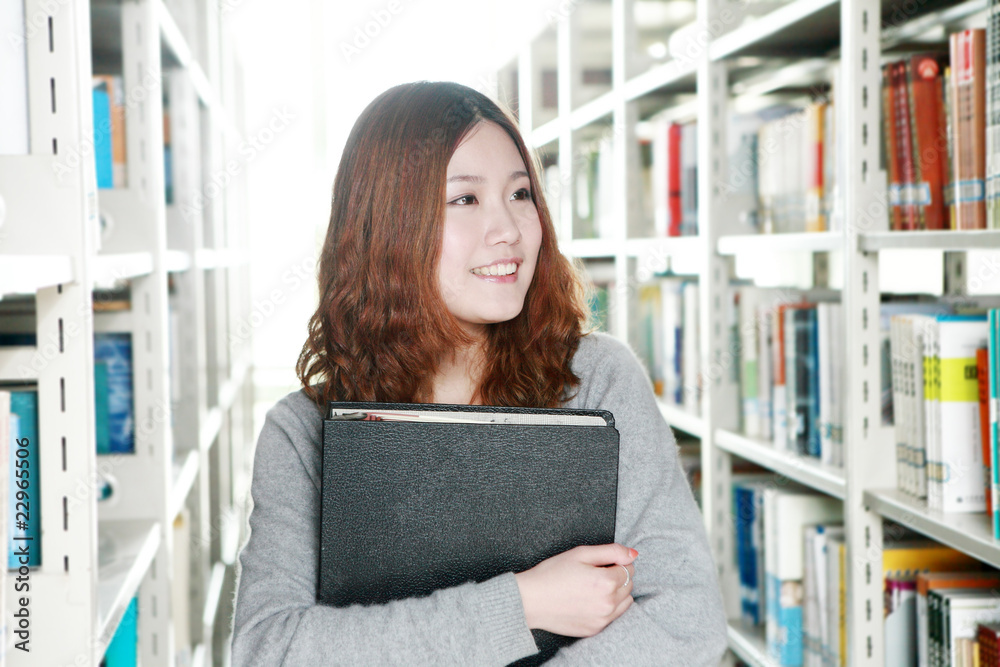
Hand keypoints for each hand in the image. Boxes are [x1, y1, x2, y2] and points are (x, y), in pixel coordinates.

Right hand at [514, 543, 636, 637]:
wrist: (530, 600)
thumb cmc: (552, 573)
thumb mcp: (580, 553)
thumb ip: (611, 551)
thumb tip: (633, 554)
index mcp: (606, 581)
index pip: (628, 568)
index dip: (616, 562)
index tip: (601, 562)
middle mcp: (608, 603)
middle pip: (629, 585)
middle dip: (618, 576)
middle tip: (595, 572)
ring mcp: (602, 619)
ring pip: (625, 602)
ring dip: (617, 592)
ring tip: (594, 587)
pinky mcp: (595, 630)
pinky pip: (614, 616)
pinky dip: (608, 607)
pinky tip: (590, 600)